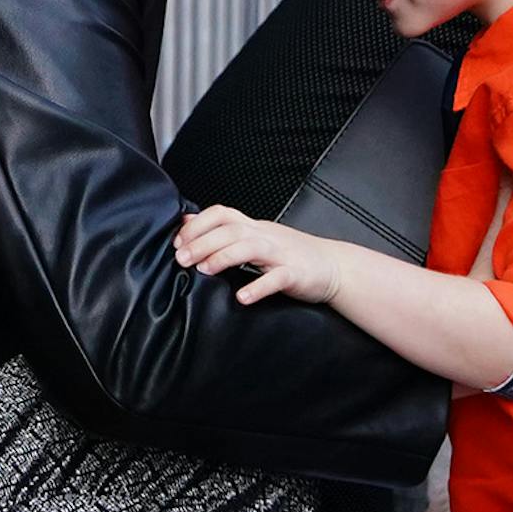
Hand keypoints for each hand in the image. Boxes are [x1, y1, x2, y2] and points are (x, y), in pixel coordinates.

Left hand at [174, 205, 341, 306]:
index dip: (198, 224)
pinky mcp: (295, 274)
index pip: (222, 214)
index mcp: (254, 227)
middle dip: (202, 242)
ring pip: (250, 247)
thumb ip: (226, 230)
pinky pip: (277, 278)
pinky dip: (259, 287)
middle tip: (182, 259)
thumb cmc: (291, 254)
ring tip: (204, 270)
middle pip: (231, 229)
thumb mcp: (257, 238)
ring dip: (224, 257)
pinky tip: (243, 298)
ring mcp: (282, 253)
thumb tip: (188, 222)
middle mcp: (266, 236)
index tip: (178, 242)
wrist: (334, 266)